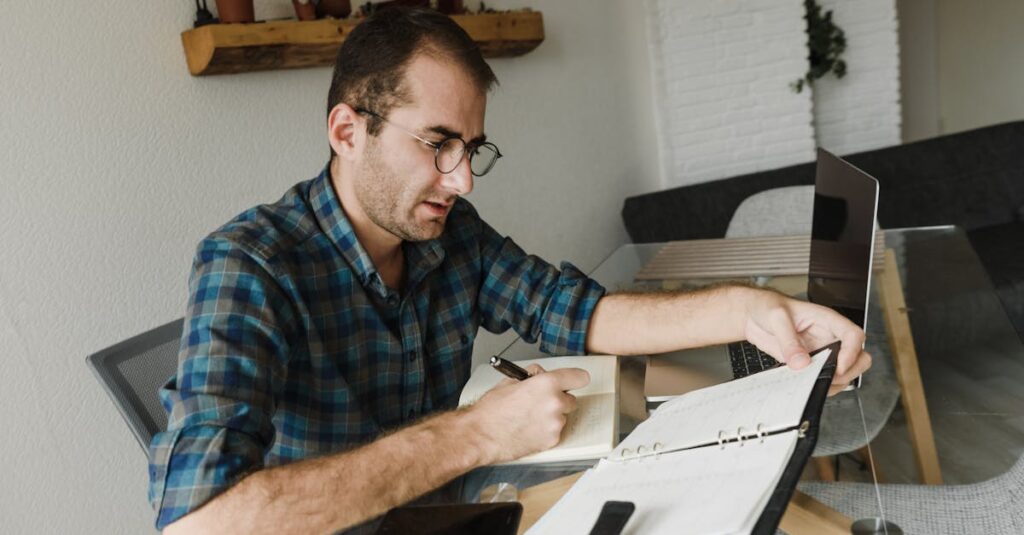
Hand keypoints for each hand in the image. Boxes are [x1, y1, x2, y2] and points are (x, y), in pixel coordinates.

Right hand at [468, 364, 590, 462]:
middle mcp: (555, 403)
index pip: (579, 377)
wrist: (481, 435)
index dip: (575, 378)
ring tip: (529, 418)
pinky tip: (529, 429)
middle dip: (559, 400)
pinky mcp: (551, 441)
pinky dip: (546, 431)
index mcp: (547, 384)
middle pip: (571, 400)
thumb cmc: (491, 410)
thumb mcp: (510, 381)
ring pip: (562, 417)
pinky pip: (555, 432)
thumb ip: (532, 376)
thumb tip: (540, 375)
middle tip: (540, 403)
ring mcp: (555, 424)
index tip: (575, 380)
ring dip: (552, 417)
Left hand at [742, 288, 871, 394]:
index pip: (853, 334)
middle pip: (859, 355)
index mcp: (826, 319)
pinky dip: (820, 385)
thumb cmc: (767, 306)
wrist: (751, 315)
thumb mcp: (776, 317)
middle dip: (850, 370)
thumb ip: (788, 340)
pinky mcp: (809, 363)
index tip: (840, 365)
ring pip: (844, 370)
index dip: (852, 352)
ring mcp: (820, 351)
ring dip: (837, 381)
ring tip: (817, 382)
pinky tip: (807, 384)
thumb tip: (801, 362)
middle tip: (831, 377)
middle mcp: (827, 336)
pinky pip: (823, 377)